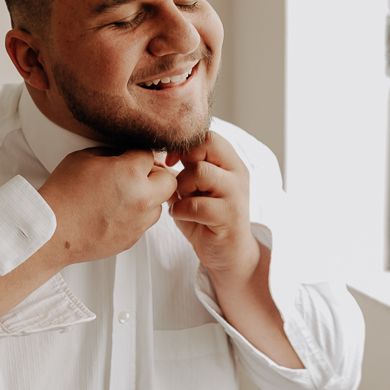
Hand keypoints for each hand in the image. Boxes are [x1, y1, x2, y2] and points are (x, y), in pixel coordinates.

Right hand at [39, 148, 177, 266]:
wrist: (51, 231)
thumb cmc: (63, 193)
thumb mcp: (85, 157)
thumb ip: (112, 152)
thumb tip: (126, 152)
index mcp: (130, 173)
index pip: (149, 154)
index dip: (137, 153)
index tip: (127, 155)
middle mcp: (142, 198)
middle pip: (169, 180)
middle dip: (156, 174)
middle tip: (136, 174)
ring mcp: (139, 222)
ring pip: (159, 204)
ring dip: (148, 196)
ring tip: (123, 195)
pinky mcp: (133, 239)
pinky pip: (145, 222)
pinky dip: (136, 215)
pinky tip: (114, 212)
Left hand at [166, 132, 258, 278]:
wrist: (228, 254)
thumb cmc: (205, 218)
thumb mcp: (193, 189)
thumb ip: (181, 170)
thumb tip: (152, 155)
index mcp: (230, 163)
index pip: (208, 136)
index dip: (183, 145)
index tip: (171, 160)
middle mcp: (236, 174)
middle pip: (206, 147)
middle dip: (183, 164)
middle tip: (178, 183)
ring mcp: (236, 194)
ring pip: (201, 172)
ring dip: (182, 186)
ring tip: (180, 200)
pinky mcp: (229, 216)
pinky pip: (198, 204)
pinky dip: (181, 209)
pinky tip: (179, 214)